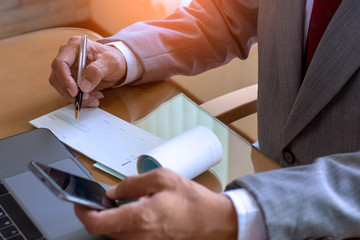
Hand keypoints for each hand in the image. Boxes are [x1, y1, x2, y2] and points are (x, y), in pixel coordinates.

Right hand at [49, 36, 126, 106]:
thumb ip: (97, 71)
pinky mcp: (70, 79)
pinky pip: (69, 92)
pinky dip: (80, 99)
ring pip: (62, 87)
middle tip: (87, 98)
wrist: (116, 66)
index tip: (75, 92)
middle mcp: (67, 56)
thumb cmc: (113, 59)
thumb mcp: (110, 62)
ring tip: (94, 100)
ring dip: (76, 97)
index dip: (64, 79)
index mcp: (74, 46)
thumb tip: (83, 86)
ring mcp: (67, 68)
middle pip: (57, 77)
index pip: (60, 63)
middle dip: (70, 92)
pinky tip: (92, 98)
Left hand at [74, 168, 237, 239]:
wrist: (213, 220)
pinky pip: (129, 236)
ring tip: (124, 202)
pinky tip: (138, 211)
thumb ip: (132, 183)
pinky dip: (125, 224)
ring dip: (112, 219)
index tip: (79, 202)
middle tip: (106, 197)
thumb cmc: (191, 200)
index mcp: (139, 217)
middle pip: (104, 230)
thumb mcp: (162, 178)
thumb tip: (113, 191)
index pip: (97, 223)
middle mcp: (138, 236)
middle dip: (99, 213)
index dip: (83, 212)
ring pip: (116, 234)